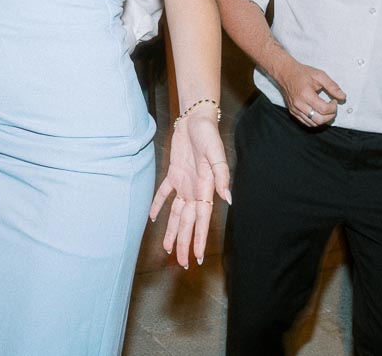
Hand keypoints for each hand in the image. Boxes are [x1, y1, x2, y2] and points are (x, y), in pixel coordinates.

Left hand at [148, 112, 231, 267]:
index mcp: (206, 188)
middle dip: (185, 242)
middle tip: (182, 263)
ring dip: (173, 230)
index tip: (196, 256)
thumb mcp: (216, 154)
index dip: (199, 238)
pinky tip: (154, 218)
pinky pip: (165, 193)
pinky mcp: (174, 174)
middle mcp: (195, 190)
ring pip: (176, 213)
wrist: (195, 119)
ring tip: (169, 248)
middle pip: (188, 222)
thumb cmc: (208, 135)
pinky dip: (159, 205)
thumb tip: (228, 198)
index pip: (201, 219)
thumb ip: (222, 175)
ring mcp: (184, 183)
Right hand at [275, 59, 346, 126]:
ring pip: (313, 124)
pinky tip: (318, 113)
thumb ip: (332, 87)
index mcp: (306, 95)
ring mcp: (295, 109)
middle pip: (320, 120)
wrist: (285, 73)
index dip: (334, 107)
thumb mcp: (319, 75)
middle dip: (330, 116)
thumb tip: (343, 97)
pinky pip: (306, 122)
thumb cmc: (301, 73)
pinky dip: (315, 121)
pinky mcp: (293, 112)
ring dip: (324, 120)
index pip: (324, 109)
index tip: (334, 101)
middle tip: (332, 107)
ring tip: (326, 110)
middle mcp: (299, 104)